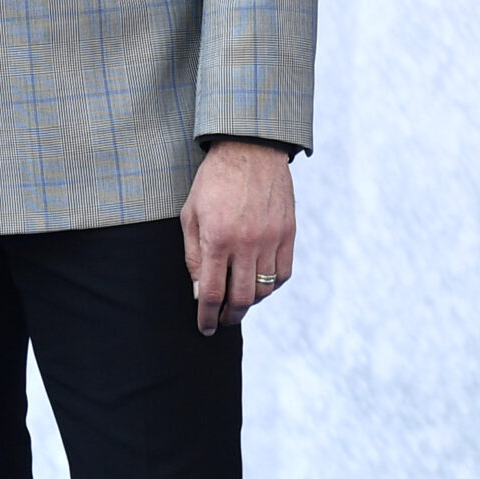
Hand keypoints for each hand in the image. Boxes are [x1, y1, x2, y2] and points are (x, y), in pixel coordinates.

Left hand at [180, 143, 294, 333]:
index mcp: (217, 238)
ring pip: (264, 290)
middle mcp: (246, 243)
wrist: (250, 150)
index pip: (212, 293)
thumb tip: (199, 291)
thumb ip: (194, 256)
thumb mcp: (190, 214)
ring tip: (239, 303)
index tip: (205, 328)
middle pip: (241, 298)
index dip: (207, 317)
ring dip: (251, 303)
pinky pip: (283, 273)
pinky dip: (272, 287)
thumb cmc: (213, 181)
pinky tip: (260, 285)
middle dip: (230, 317)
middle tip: (223, 321)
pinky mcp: (288, 233)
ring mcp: (271, 239)